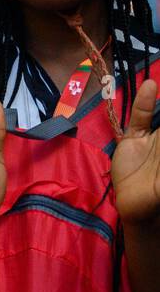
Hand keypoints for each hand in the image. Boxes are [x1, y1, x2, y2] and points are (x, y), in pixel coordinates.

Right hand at [112, 79, 159, 225]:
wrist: (137, 209)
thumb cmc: (159, 193)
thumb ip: (152, 134)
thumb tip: (155, 128)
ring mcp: (153, 136)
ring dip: (159, 100)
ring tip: (158, 82)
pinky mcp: (134, 138)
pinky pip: (140, 116)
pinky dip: (144, 102)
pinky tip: (150, 87)